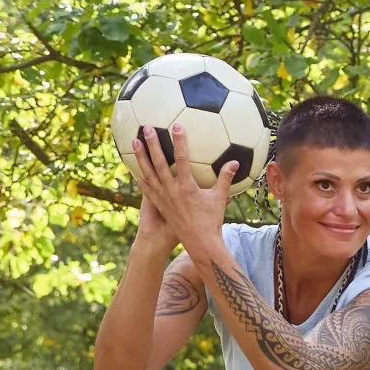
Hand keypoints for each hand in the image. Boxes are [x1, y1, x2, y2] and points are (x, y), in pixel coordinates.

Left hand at [129, 123, 236, 254]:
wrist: (199, 242)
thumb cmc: (211, 220)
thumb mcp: (220, 198)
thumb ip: (225, 179)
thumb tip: (234, 163)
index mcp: (187, 187)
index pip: (181, 159)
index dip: (179, 141)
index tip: (176, 127)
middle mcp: (172, 190)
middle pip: (159, 162)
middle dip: (153, 144)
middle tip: (146, 128)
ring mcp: (163, 198)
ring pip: (148, 173)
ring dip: (140, 157)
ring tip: (134, 143)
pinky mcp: (159, 205)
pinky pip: (147, 189)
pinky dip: (141, 178)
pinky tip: (135, 169)